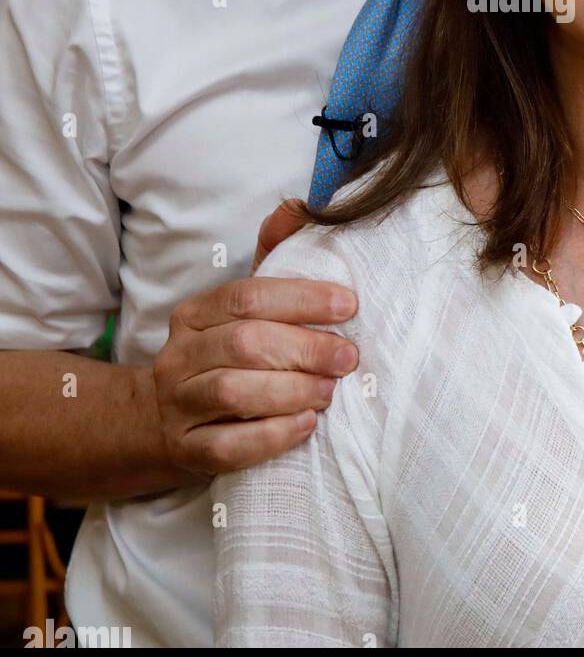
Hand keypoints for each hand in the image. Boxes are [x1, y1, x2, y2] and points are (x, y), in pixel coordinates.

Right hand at [153, 204, 357, 479]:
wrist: (160, 422)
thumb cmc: (223, 354)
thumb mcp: (241, 306)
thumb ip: (272, 256)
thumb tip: (299, 206)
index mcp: (196, 314)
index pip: (247, 297)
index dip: (302, 299)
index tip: (349, 305)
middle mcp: (181, 355)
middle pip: (244, 344)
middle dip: (304, 348)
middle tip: (348, 357)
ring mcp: (180, 404)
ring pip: (233, 393)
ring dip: (291, 391)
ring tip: (329, 392)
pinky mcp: (187, 450)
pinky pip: (227, 446)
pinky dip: (271, 436)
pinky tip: (304, 426)